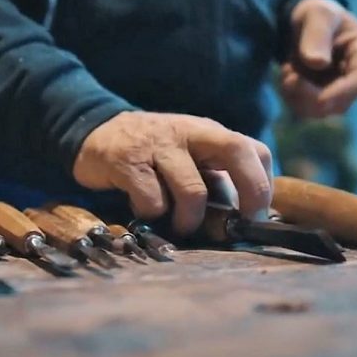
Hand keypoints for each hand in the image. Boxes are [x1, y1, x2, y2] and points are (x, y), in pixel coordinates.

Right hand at [73, 111, 272, 234]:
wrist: (94, 129)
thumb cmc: (150, 153)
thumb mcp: (187, 155)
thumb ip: (212, 179)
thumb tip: (239, 219)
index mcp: (209, 132)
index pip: (254, 150)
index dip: (263, 186)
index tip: (255, 217)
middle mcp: (190, 132)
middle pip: (236, 152)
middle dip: (250, 192)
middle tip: (236, 226)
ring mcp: (159, 145)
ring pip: (193, 190)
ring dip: (189, 220)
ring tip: (178, 226)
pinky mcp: (128, 161)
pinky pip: (152, 200)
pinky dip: (152, 215)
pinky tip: (143, 209)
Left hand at [281, 0, 356, 117]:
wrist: (305, 23)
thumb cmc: (317, 14)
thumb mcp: (317, 14)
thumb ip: (317, 34)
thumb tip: (318, 63)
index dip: (343, 93)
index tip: (320, 99)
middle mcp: (355, 76)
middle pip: (340, 102)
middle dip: (310, 96)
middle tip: (288, 77)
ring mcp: (338, 90)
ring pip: (320, 110)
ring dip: (297, 97)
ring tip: (287, 70)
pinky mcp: (321, 97)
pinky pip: (305, 108)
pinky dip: (291, 97)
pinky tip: (287, 76)